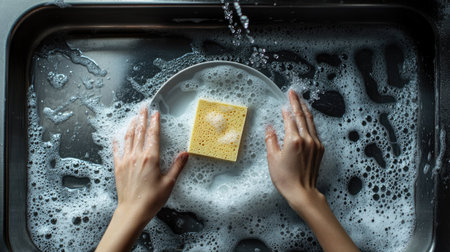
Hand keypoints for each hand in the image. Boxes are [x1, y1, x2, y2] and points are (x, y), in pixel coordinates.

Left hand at [96, 107, 187, 251]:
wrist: (132, 211)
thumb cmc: (151, 199)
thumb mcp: (169, 183)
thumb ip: (177, 166)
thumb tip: (185, 153)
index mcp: (151, 158)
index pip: (153, 135)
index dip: (155, 122)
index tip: (155, 113)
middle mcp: (137, 156)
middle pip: (140, 132)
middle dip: (142, 118)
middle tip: (143, 107)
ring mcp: (126, 161)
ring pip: (128, 138)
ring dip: (132, 126)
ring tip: (134, 117)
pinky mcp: (118, 168)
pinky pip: (117, 151)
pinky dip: (117, 142)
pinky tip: (116, 136)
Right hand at [265, 89, 323, 213]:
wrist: (302, 191)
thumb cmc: (285, 178)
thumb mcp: (272, 158)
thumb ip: (271, 140)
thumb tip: (269, 127)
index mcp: (294, 140)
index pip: (290, 118)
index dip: (287, 109)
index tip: (284, 101)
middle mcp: (307, 139)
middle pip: (302, 115)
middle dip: (297, 102)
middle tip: (293, 92)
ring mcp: (315, 143)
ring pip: (310, 121)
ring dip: (305, 109)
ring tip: (300, 100)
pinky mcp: (320, 148)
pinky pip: (314, 130)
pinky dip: (309, 121)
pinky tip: (306, 118)